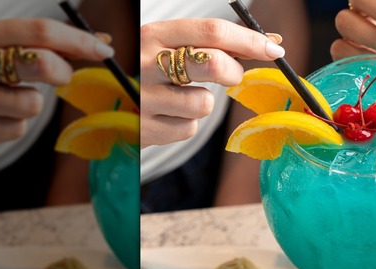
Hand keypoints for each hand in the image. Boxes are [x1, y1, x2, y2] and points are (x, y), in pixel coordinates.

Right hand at [0, 18, 114, 146]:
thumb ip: (36, 43)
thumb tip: (97, 43)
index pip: (40, 31)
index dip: (79, 41)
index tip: (105, 48)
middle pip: (43, 64)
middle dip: (63, 72)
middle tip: (61, 75)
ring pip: (33, 104)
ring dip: (29, 103)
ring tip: (4, 98)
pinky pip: (17, 129)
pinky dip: (11, 123)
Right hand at [139, 18, 285, 146]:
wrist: (101, 105)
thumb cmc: (145, 73)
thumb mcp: (165, 47)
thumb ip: (209, 43)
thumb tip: (269, 42)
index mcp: (152, 35)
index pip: (212, 31)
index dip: (249, 40)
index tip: (275, 48)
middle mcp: (145, 63)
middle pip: (214, 64)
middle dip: (235, 72)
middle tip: (232, 76)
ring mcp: (144, 99)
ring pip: (205, 104)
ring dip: (202, 103)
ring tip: (179, 99)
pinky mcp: (145, 129)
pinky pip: (189, 129)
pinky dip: (185, 124)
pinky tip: (166, 116)